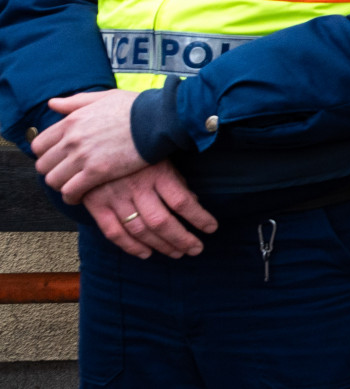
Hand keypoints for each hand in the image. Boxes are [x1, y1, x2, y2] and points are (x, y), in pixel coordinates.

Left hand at [34, 89, 146, 201]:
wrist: (159, 119)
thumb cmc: (135, 107)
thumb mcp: (104, 98)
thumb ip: (76, 102)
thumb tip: (52, 103)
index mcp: (72, 121)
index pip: (39, 145)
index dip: (46, 154)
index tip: (58, 158)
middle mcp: (72, 139)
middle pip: (43, 165)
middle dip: (53, 171)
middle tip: (67, 173)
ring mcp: (83, 156)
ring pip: (53, 181)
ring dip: (61, 185)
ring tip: (74, 185)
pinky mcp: (97, 172)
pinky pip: (70, 191)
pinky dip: (72, 197)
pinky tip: (80, 196)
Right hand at [79, 160, 216, 258]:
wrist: (94, 139)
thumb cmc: (136, 148)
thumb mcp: (161, 156)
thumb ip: (174, 180)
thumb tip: (193, 202)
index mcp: (157, 172)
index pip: (182, 201)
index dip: (199, 218)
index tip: (211, 228)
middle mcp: (137, 186)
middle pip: (162, 221)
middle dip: (182, 239)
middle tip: (196, 249)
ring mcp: (115, 197)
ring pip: (140, 230)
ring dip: (161, 245)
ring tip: (177, 253)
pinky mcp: (97, 204)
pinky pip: (114, 232)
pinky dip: (130, 247)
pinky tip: (146, 253)